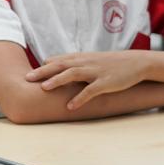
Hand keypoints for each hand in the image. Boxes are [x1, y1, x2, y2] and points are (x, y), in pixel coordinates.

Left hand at [26, 51, 147, 109]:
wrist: (136, 62)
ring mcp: (95, 72)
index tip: (27, 74)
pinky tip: (70, 106)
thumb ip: (72, 62)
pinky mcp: (106, 82)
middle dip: (43, 71)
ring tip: (44, 88)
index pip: (57, 60)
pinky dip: (80, 98)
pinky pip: (90, 91)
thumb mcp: (89, 59)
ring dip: (57, 80)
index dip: (42, 67)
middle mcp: (85, 63)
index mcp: (80, 58)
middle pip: (60, 65)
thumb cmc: (109, 63)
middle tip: (27, 78)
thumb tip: (51, 64)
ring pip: (73, 74)